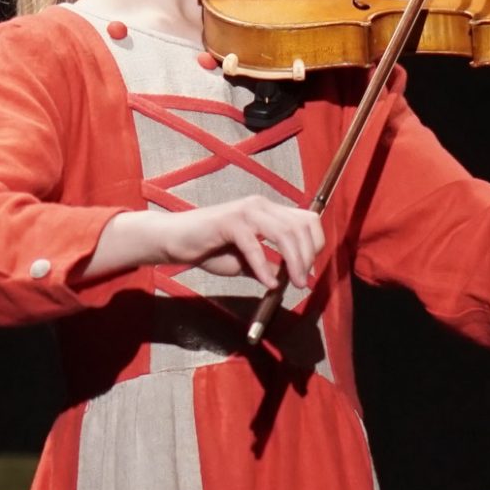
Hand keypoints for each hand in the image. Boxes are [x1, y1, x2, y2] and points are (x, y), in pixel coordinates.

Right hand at [157, 196, 324, 289]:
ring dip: (294, 261)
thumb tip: (289, 278)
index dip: (315, 244)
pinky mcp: (229, 221)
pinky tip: (267, 284)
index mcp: (268, 211)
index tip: (309, 269)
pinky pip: (255, 245)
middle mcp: (261, 205)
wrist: (175, 241)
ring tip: (294, 284)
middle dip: (307, 257)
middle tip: (303, 283)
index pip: (307, 219)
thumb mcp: (247, 262)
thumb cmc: (209, 250)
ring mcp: (245, 211)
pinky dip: (264, 267)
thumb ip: (269, 266)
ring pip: (284, 233)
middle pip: (300, 226)